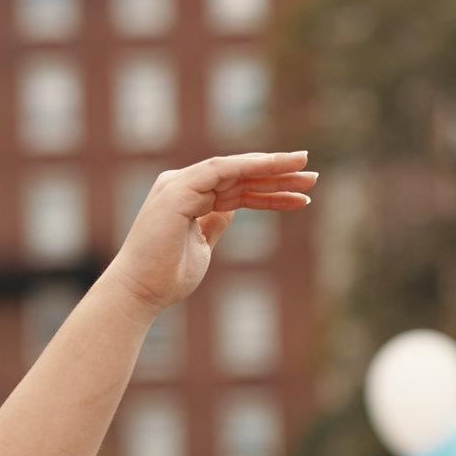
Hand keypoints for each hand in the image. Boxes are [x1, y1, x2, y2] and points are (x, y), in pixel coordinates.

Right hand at [104, 152, 316, 318]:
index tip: (304, 196)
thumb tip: (231, 210)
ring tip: (305, 167)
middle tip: (313, 175)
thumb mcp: (202, 246)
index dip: (272, 193)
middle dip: (278, 176)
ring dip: (271, 167)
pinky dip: (247, 165)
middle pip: (241, 177)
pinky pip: (220, 170)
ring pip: (234, 169)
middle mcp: (185, 185)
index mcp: (191, 198)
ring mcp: (180, 184)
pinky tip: (274, 165)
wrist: (141, 290)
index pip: (239, 191)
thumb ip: (215, 223)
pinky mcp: (178, 190)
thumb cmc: (168, 275)